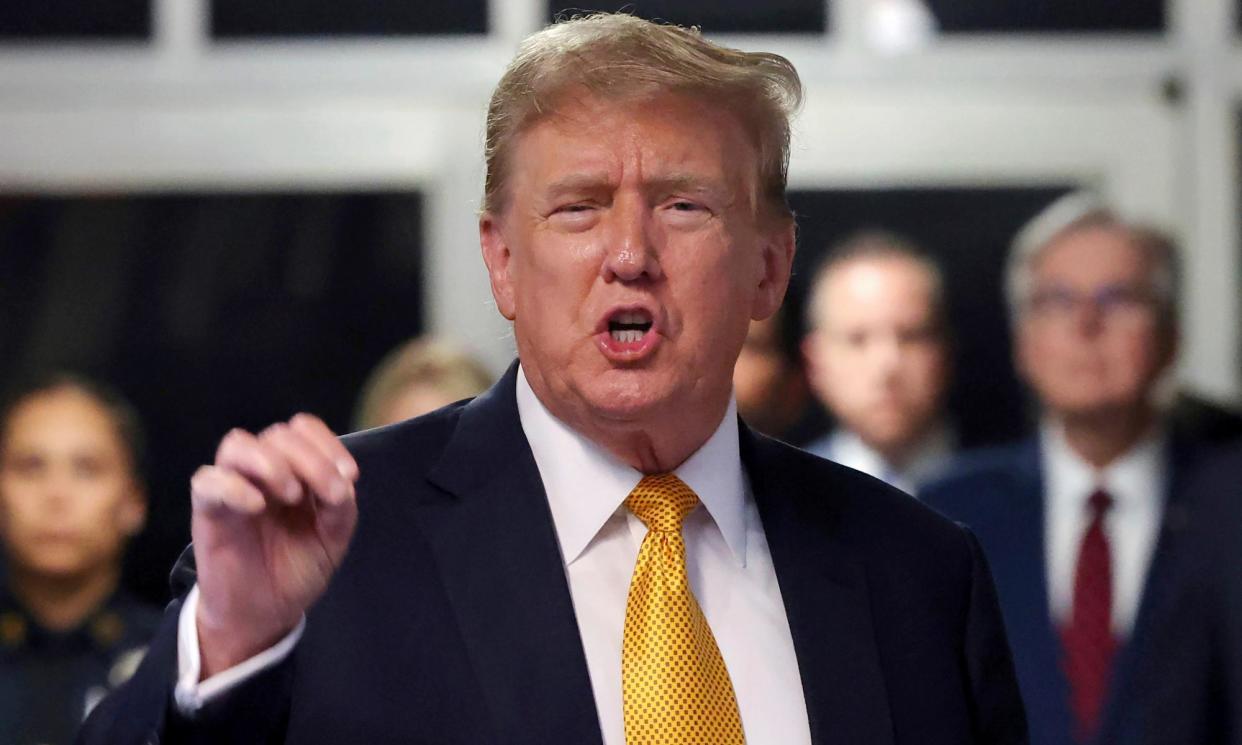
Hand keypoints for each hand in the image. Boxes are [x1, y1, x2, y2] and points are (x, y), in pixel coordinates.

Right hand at [189, 413, 358, 677]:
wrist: (264, 613)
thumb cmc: (296, 567)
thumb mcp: (332, 537)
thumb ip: (341, 505)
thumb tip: (343, 479)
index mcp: (293, 469)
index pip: (302, 429)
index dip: (327, 443)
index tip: (349, 476)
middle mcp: (261, 471)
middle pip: (277, 434)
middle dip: (309, 458)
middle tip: (328, 494)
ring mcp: (232, 486)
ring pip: (237, 444)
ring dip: (270, 462)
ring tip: (291, 495)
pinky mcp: (207, 510)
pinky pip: (207, 480)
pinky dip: (234, 487)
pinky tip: (257, 507)